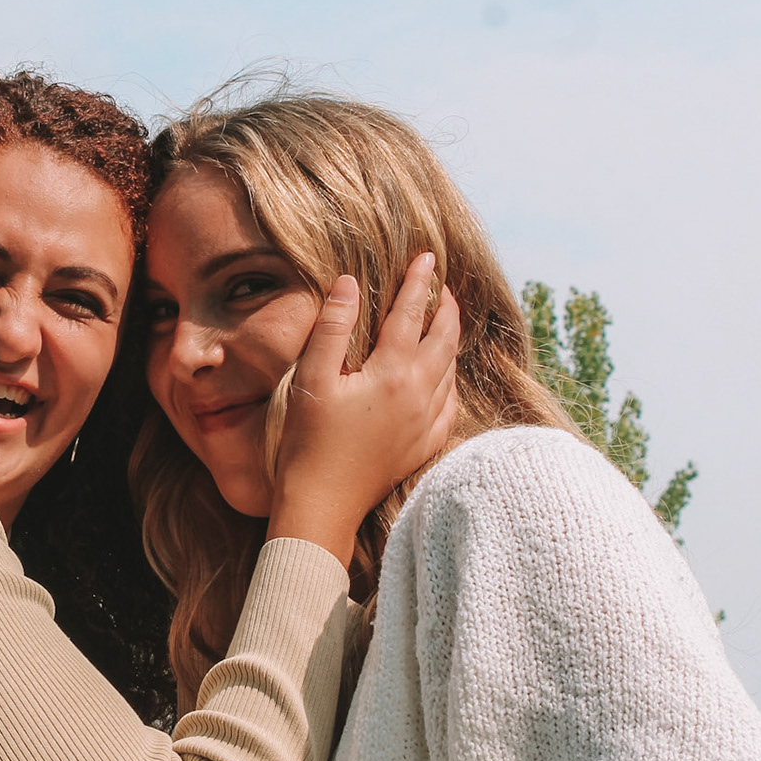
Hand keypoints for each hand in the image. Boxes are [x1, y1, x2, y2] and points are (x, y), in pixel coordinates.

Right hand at [266, 253, 460, 563]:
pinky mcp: (423, 445)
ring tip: (444, 321)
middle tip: (441, 286)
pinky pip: (450, 402)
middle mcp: (419, 395)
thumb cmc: (309, 441)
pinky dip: (450, 378)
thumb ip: (333, 327)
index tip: (427, 257)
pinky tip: (443, 375)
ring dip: (450, 339)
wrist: (323, 503)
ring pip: (451, 368)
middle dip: (446, 307)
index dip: (419, 282)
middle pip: (444, 338)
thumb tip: (349, 283)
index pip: (411, 313)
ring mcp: (425, 422)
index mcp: (392, 373)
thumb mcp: (312, 378)